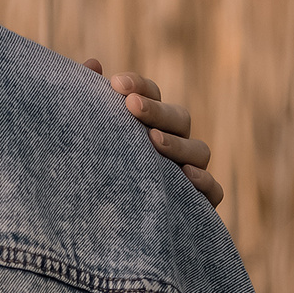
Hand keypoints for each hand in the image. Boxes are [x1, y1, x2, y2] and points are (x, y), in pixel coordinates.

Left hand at [83, 59, 221, 206]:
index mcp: (145, 123)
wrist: (92, 229)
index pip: (150, 95)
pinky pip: (213, 191)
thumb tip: (92, 64)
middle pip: (179, 118)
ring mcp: (186, 172)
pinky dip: (204, 181)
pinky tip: (185, 175)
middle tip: (131, 106)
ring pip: (199, 151)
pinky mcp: (195, 204)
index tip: (115, 83)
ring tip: (152, 140)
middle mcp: (171, 144)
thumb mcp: (80, 135)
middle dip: (156, 110)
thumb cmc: (84, 170)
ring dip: (177, 144)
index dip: (139, 85)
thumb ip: (86, 99)